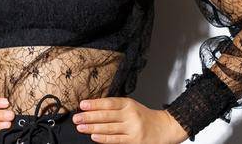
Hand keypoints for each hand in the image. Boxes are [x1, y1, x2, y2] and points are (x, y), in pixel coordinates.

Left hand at [73, 97, 188, 143]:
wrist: (164, 128)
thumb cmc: (145, 117)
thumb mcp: (132, 107)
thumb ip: (115, 108)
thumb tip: (93, 109)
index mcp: (129, 104)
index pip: (109, 103)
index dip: (95, 104)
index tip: (82, 104)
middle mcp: (130, 115)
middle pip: (106, 115)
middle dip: (89, 116)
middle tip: (77, 117)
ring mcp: (132, 128)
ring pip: (109, 128)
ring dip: (92, 127)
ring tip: (80, 127)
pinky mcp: (133, 141)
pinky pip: (115, 139)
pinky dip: (103, 138)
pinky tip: (94, 136)